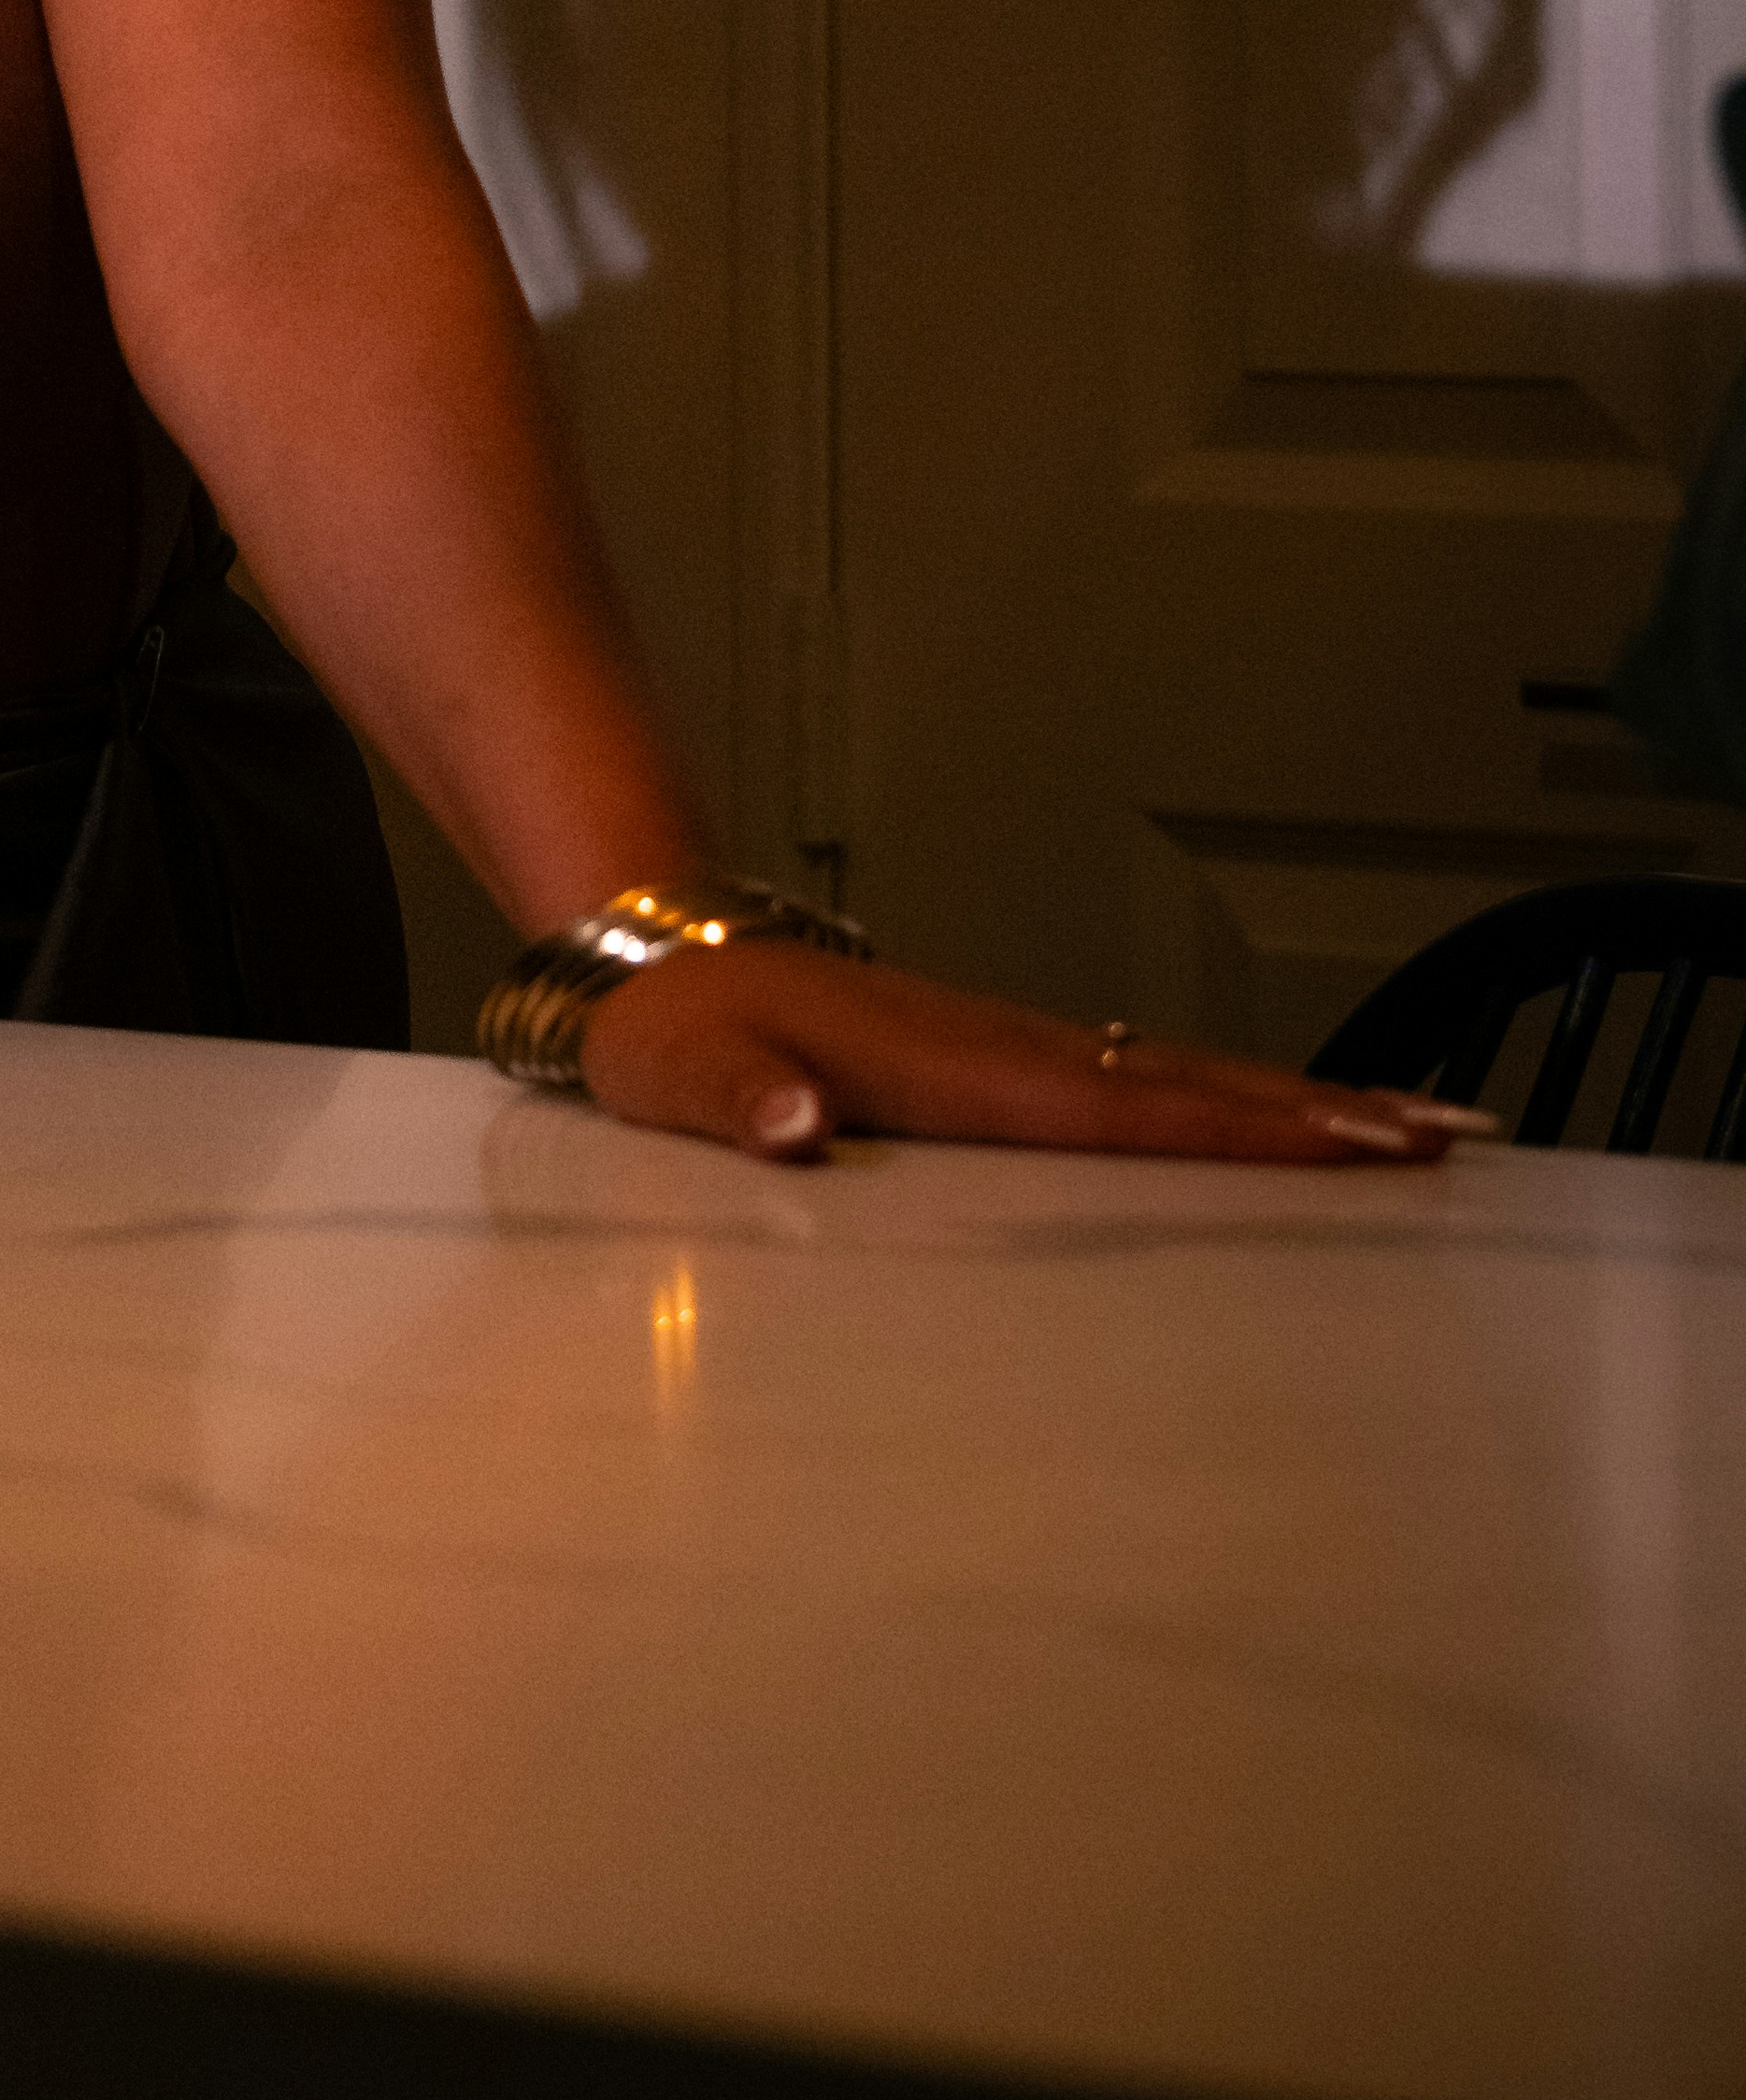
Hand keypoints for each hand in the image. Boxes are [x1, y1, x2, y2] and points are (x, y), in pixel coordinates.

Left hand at [577, 932, 1467, 1172]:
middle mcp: (999, 1047)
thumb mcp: (675, 1072)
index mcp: (942, 1064)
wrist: (654, 955)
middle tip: (1445, 1140)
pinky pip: (1136, 1082)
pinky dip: (1224, 1101)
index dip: (1231, 1130)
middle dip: (1316, 1116)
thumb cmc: (669, 1030)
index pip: (1115, 1104)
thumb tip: (800, 1128)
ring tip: (1418, 1133)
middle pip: (1186, 1083)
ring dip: (1295, 1106)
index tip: (1345, 1144)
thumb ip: (735, 1099)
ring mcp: (1009, 1047)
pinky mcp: (1000, 1060)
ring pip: (1178, 1076)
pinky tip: (1283, 1126)